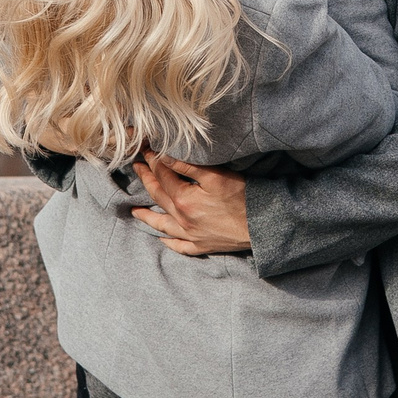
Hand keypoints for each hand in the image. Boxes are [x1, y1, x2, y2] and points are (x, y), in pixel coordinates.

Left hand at [129, 152, 251, 255]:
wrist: (262, 224)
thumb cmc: (242, 196)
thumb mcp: (214, 175)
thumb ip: (187, 166)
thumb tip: (164, 157)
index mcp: (183, 199)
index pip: (162, 176)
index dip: (153, 161)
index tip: (145, 151)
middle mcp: (182, 219)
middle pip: (159, 197)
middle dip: (146, 180)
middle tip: (137, 169)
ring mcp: (191, 235)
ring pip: (162, 225)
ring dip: (147, 217)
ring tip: (135, 211)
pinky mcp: (202, 246)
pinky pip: (180, 246)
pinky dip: (169, 242)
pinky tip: (162, 238)